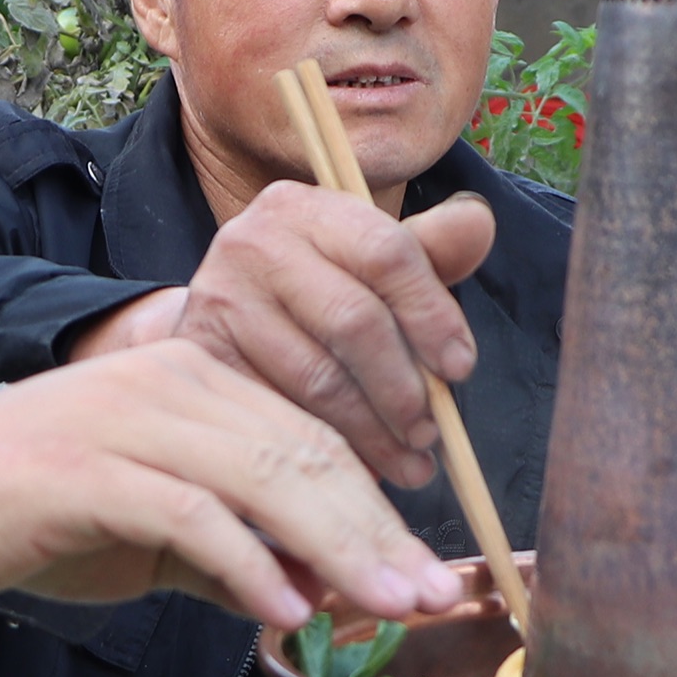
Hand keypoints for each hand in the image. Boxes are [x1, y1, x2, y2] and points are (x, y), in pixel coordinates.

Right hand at [0, 339, 464, 622]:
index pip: (316, 442)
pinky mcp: (83, 468)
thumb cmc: (25, 515)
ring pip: (263, 476)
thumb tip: (319, 597)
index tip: (433, 581)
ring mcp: (127, 418)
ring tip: (384, 610)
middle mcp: (172, 380)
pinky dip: (244, 564)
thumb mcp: (147, 534)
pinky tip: (281, 612)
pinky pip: (188, 513)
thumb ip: (232, 555)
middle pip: (306, 454)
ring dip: (335, 549)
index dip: (382, 513)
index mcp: (197, 380)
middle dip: (379, 535)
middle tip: (432, 603)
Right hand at [83, 185, 493, 490]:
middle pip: (354, 319)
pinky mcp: (198, 361)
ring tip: (409, 462)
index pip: (386, 251)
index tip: (461, 368)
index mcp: (302, 206)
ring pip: (318, 378)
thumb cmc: (313, 295)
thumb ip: (426, 252)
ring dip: (375, 431)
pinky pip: (279, 417)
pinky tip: (360, 470)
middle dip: (405, 386)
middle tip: (432, 433)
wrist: (220, 326)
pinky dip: (329, 450)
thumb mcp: (365, 266)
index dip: (433, 314)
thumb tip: (478, 223)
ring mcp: (217, 300)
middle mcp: (250, 241)